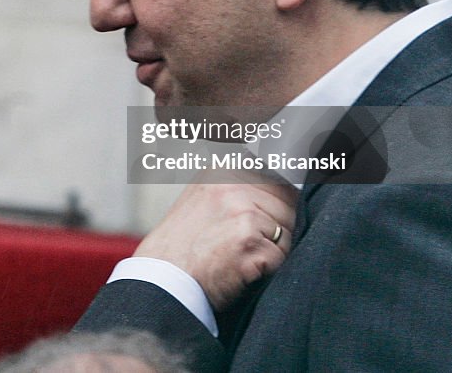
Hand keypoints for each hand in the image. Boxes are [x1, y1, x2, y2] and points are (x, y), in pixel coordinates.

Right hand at [133, 171, 297, 311]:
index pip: (277, 179)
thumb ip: (236, 187)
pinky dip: (268, 270)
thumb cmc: (182, 248)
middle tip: (242, 245)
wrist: (162, 282)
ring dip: (273, 249)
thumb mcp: (202, 198)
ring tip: (238, 256)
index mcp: (222, 170)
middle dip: (277, 228)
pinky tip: (239, 270)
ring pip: (289, 230)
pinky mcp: (249, 241)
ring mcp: (241, 211)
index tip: (259, 222)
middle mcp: (232, 184)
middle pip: (288, 204)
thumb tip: (280, 182)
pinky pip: (282, 256)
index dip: (274, 206)